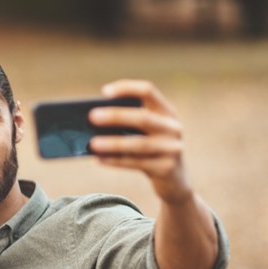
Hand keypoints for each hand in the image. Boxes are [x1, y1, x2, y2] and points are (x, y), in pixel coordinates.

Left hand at [88, 80, 191, 204]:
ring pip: (139, 144)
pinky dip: (116, 160)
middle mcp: (173, 127)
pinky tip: (99, 159)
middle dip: (116, 116)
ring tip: (92, 143)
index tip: (105, 92)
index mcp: (166, 111)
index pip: (148, 91)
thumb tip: (93, 122)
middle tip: (92, 116)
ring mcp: (172, 148)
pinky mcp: (166, 168)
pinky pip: (136, 163)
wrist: (174, 180)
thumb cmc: (150, 149)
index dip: (127, 88)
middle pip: (143, 118)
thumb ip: (127, 124)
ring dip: (113, 143)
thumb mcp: (145, 132)